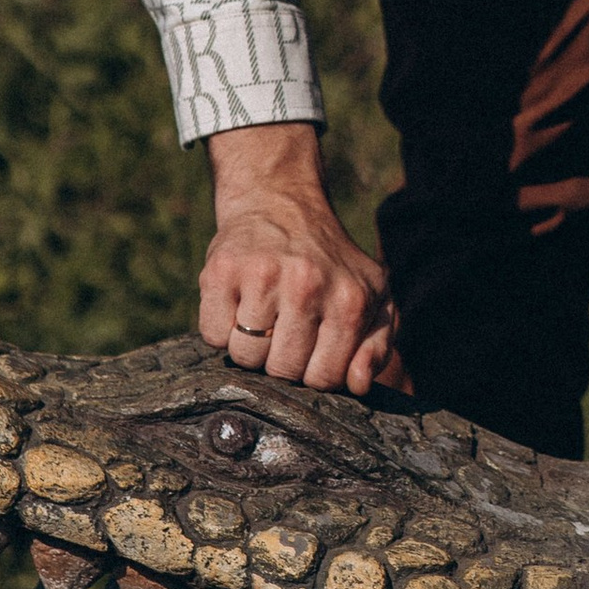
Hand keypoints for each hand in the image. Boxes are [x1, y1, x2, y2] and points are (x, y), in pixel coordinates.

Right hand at [201, 123, 402, 393]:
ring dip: (249, 347)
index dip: (312, 374)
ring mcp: (262, 275)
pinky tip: (238, 304)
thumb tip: (358, 385)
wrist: (281, 203)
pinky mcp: (222, 269)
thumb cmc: (330, 264)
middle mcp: (307, 286)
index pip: (323, 378)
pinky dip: (220, 329)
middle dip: (281, 362)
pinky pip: (212, 334)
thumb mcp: (372, 297)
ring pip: (244, 355)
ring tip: (262, 317)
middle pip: (282, 370)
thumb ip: (377, 346)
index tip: (311, 351)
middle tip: (284, 331)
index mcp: (349, 300)